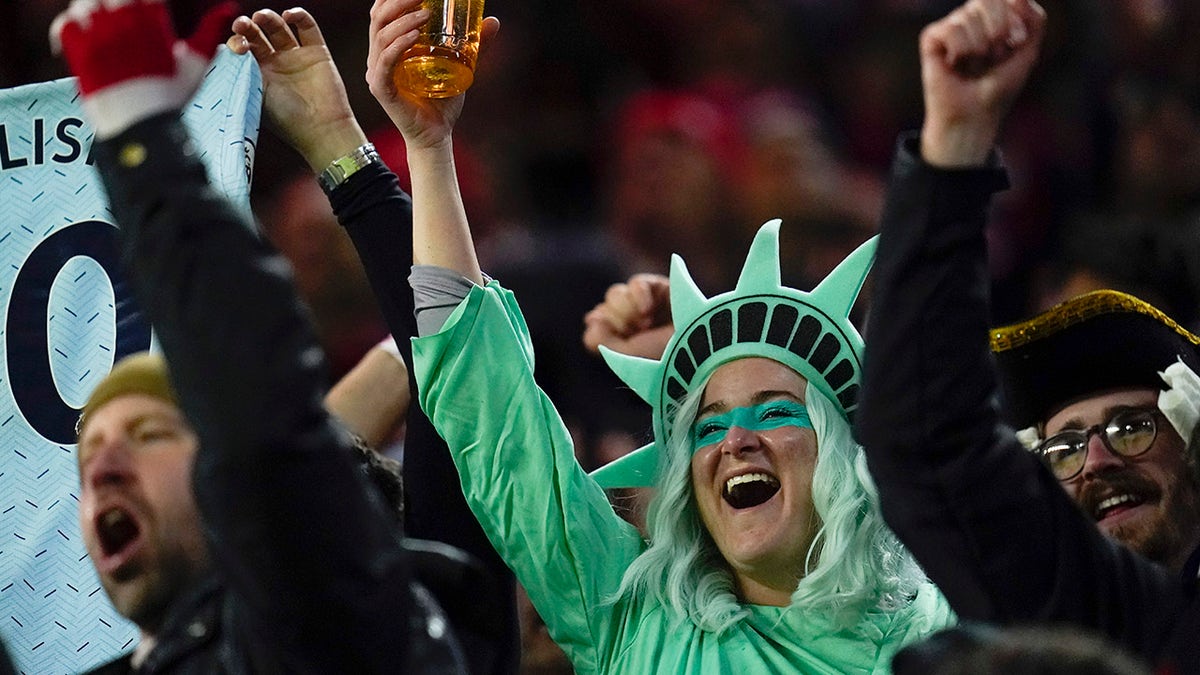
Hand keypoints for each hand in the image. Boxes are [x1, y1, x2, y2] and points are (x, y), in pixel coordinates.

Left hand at [51, 0, 236, 139]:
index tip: (145, 11)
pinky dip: (72, 26)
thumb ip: (209, 30)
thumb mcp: (198, 62)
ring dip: (93, 12)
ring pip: (85, 3)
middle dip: (119, 5)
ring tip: (102, 27)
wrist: (142, 126)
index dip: (144, 3)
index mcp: (152, 17)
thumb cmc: (172, 96)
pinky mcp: (79, 49)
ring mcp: (99, 34)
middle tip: (123, 21)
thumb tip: (229, 6)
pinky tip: (83, 37)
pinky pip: (65, 23)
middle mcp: (124, 20)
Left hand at [228, 8, 367, 171]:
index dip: (237, 41)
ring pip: (279, 27)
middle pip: (258, 34)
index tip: (236, 46)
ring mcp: (296, 57)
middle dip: (247, 26)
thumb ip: (240, 71)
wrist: (320, 129)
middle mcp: (276, 64)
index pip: (243, 48)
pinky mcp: (317, 53)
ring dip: (268, 18)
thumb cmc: (286, 119)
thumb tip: (224, 47)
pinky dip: (299, 16)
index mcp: (258, 75)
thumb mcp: (255, 94)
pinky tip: (288, 15)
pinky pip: (308, 28)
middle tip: (242, 25)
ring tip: (261, 17)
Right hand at [365, 0, 499, 151]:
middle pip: (379, 18)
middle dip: (398, 1)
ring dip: (404, 21)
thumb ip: (473, 44)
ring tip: (426, 13)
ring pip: (382, 36)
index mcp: (388, 48)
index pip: (383, 14)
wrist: (436, 135)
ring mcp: (376, 73)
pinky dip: (399, 45)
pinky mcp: (381, 89)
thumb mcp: (460, 65)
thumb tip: (492, 21)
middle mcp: (377, 57)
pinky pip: (386, 62)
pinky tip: (415, 35)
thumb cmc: (441, 100)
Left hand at [583, 273, 673, 359]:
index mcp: (625, 343)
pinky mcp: (661, 289)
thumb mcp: (626, 357)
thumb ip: (600, 342)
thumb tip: (590, 320)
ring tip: (644, 322)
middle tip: (635, 330)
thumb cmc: (665, 357)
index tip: (614, 336)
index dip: (599, 327)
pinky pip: (636, 283)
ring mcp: (646, 306)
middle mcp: (634, 324)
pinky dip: (639, 295)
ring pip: (616, 293)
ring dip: (625, 308)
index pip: (595, 324)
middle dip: (615, 319)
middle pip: (604, 308)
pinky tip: (648, 309)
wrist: (699, 344)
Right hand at [918, 0, 1045, 166]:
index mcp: (992, 17)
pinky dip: (960, 51)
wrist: (974, 114)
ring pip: (967, 16)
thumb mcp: (1028, 51)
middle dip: (996, 31)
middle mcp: (970, 18)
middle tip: (992, 56)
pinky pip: (950, 29)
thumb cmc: (998, 87)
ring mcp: (950, 27)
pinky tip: (954, 64)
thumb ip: (1035, 20)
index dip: (1012, 22)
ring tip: (972, 66)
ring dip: (977, 48)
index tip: (1011, 47)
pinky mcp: (930, 39)